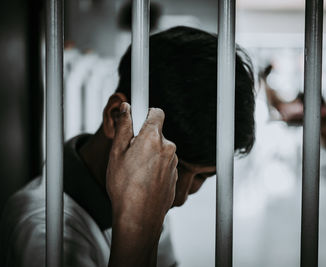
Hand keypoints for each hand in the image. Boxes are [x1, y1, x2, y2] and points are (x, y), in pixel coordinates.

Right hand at [106, 102, 177, 266]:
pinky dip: (155, 168)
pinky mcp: (175, 176)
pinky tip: (144, 181)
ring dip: (150, 155)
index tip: (138, 118)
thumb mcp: (116, 153)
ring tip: (136, 172)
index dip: (145, 113)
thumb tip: (127, 108)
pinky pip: (164, 165)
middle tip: (130, 154)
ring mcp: (173, 163)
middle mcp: (168, 148)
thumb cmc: (125, 187)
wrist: (139, 217)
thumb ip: (124, 127)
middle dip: (145, 139)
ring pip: (161, 151)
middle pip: (157, 134)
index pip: (156, 112)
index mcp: (153, 138)